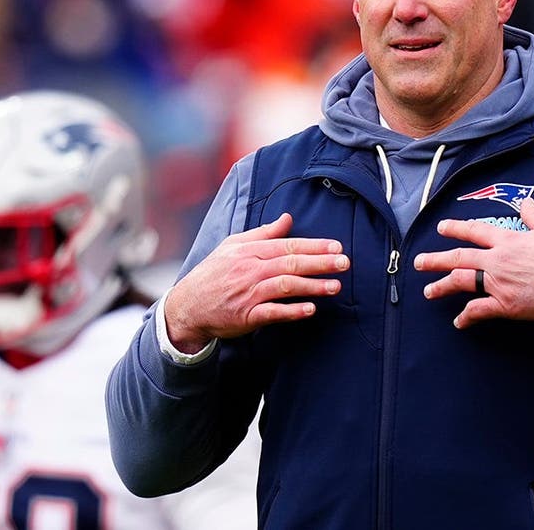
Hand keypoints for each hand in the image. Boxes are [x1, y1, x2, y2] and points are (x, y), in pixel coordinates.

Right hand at [164, 213, 348, 351]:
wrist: (188, 305)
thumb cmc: (214, 273)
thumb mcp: (233, 246)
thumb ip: (263, 233)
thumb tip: (287, 219)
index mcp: (250, 251)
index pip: (288, 245)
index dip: (314, 246)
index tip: (337, 247)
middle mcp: (251, 270)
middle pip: (291, 263)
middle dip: (320, 262)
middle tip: (345, 263)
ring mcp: (249, 293)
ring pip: (285, 286)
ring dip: (312, 286)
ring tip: (335, 286)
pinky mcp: (246, 315)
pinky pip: (272, 312)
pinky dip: (292, 310)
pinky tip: (310, 310)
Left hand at [413, 197, 533, 328]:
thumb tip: (527, 203)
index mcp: (509, 240)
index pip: (475, 231)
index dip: (456, 228)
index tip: (442, 228)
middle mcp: (498, 260)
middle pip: (459, 257)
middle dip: (436, 259)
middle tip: (419, 262)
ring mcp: (500, 284)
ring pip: (462, 282)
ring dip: (442, 285)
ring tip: (428, 290)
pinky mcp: (506, 305)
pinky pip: (479, 311)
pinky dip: (466, 317)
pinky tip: (458, 321)